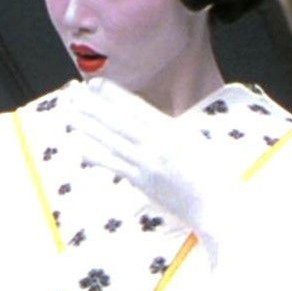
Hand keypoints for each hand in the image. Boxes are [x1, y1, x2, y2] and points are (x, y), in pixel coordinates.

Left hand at [64, 79, 243, 245]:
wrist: (221, 207)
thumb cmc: (215, 177)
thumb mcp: (195, 143)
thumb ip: (171, 133)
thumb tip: (150, 124)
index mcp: (173, 129)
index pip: (136, 106)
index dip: (113, 94)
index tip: (95, 84)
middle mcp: (159, 142)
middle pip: (118, 119)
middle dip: (93, 104)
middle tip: (73, 92)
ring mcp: (150, 162)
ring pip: (112, 139)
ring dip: (88, 126)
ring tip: (70, 114)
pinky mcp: (144, 182)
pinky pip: (114, 165)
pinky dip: (95, 154)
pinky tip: (80, 146)